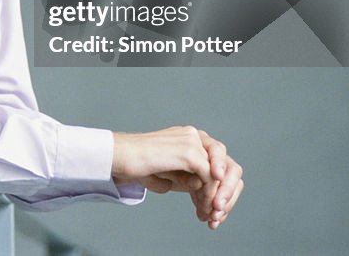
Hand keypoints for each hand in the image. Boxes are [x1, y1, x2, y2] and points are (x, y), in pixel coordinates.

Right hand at [112, 126, 242, 228]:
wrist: (121, 157)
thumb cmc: (139, 164)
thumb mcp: (171, 172)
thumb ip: (190, 177)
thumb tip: (205, 188)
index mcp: (190, 137)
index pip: (218, 161)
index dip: (219, 187)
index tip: (211, 208)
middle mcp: (194, 135)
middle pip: (227, 165)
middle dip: (226, 192)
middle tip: (216, 214)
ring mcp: (193, 141)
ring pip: (220, 174)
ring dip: (217, 197)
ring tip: (209, 214)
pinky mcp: (189, 152)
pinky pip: (209, 178)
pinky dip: (208, 196)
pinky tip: (201, 207)